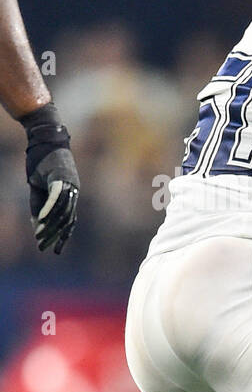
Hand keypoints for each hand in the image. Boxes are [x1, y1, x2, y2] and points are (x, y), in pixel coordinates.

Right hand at [22, 104, 79, 253]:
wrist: (44, 140)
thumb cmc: (41, 163)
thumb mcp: (38, 187)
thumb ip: (38, 205)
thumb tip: (37, 224)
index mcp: (70, 197)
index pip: (69, 222)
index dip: (63, 237)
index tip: (55, 251)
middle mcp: (73, 193)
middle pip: (67, 220)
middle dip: (55, 236)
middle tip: (45, 248)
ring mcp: (69, 186)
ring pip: (63, 211)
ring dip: (51, 226)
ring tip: (40, 237)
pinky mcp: (61, 178)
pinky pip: (56, 197)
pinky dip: (48, 209)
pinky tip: (41, 220)